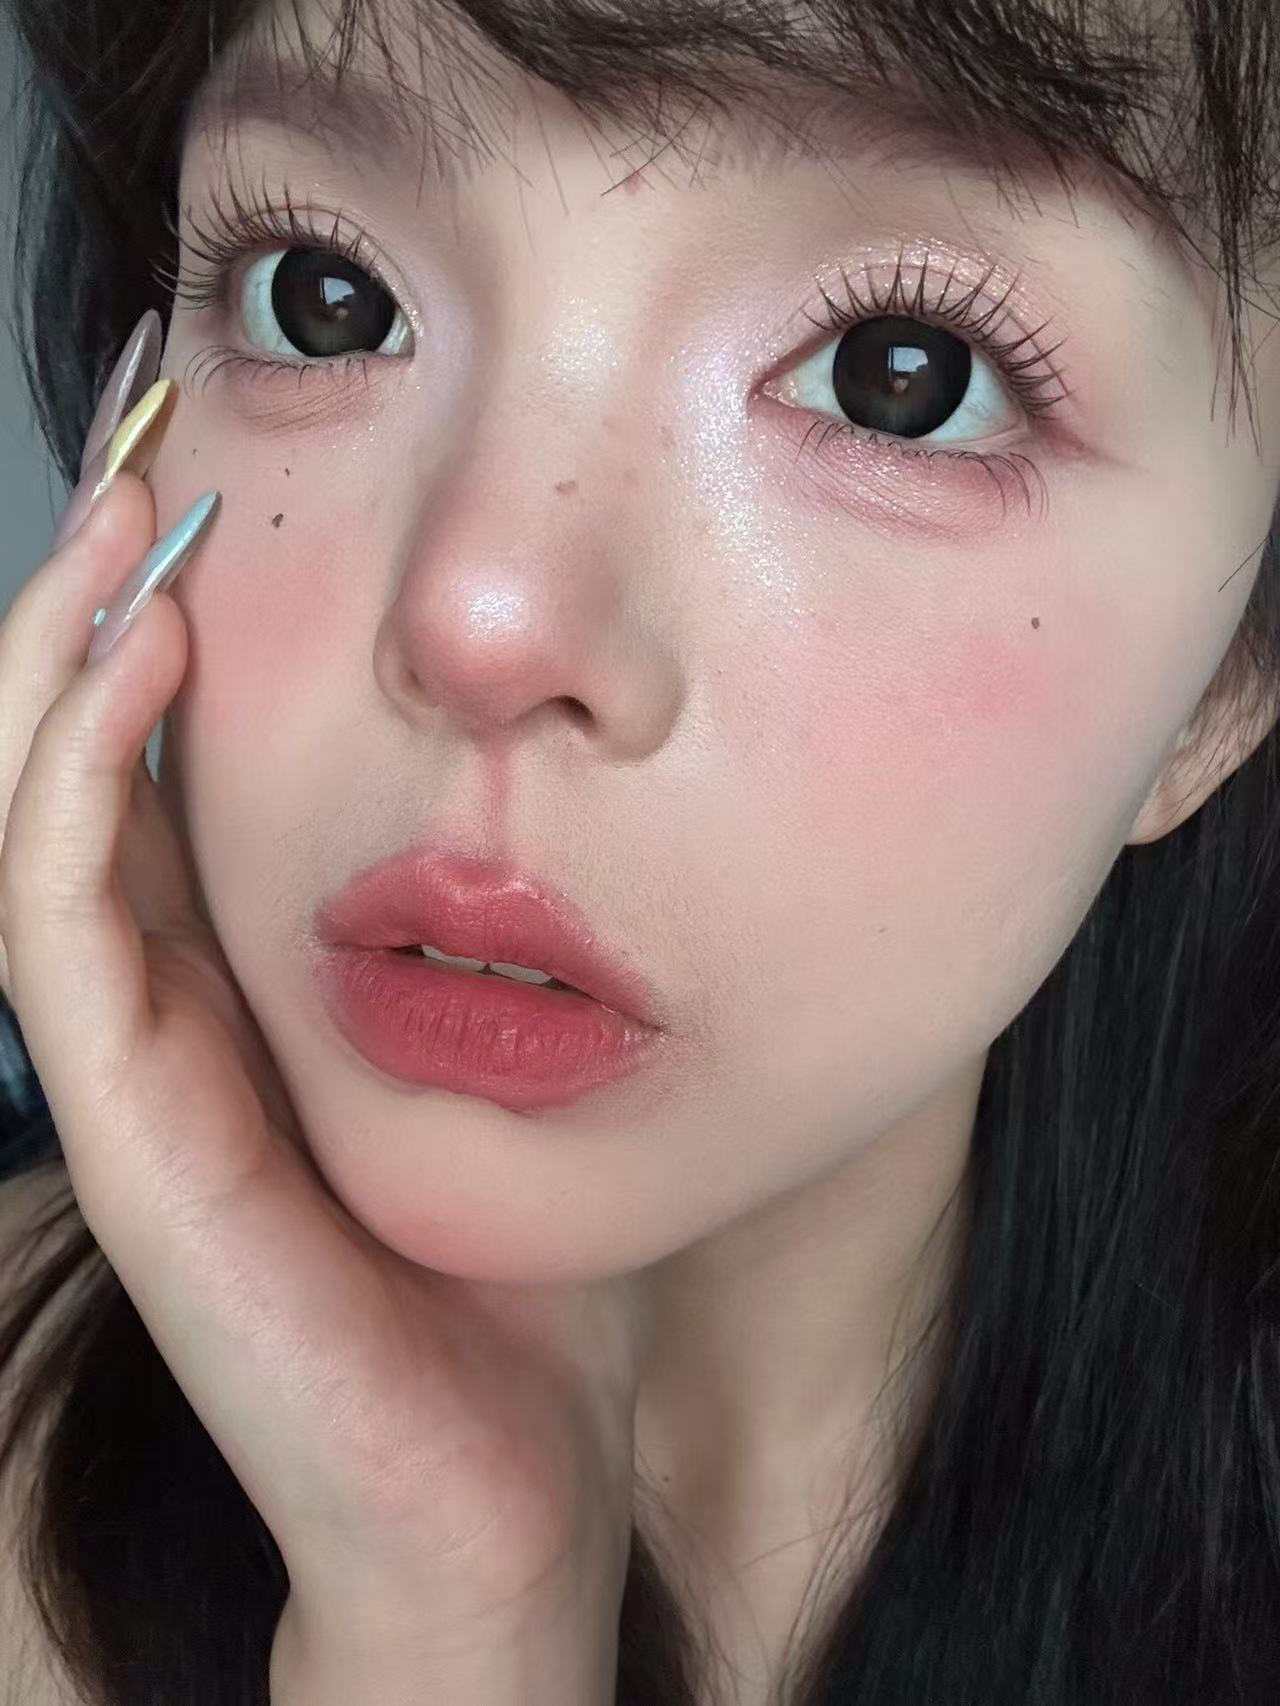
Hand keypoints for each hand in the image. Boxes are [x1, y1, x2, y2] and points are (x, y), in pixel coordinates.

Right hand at [0, 467, 649, 1664]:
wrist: (501, 1486)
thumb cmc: (522, 1268)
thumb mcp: (532, 1046)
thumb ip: (529, 919)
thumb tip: (611, 766)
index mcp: (252, 971)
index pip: (179, 752)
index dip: (182, 594)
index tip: (235, 445)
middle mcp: (172, 1002)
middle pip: (92, 750)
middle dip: (108, 576)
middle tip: (154, 413)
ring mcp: (136, 1067)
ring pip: (44, 809)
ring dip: (69, 642)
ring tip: (125, 499)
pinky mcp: (131, 1131)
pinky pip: (61, 921)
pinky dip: (80, 774)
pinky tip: (140, 652)